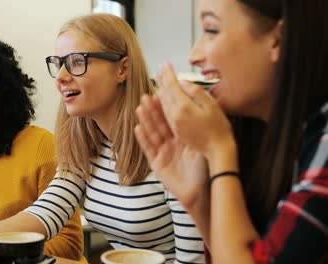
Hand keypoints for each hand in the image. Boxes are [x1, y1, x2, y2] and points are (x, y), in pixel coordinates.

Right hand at [135, 94, 208, 208]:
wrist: (202, 192)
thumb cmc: (206, 168)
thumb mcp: (202, 144)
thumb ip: (195, 128)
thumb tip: (196, 108)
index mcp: (183, 138)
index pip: (172, 118)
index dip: (165, 106)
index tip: (159, 92)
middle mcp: (172, 144)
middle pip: (160, 124)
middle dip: (152, 110)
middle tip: (146, 96)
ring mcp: (163, 154)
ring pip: (152, 133)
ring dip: (146, 120)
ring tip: (140, 107)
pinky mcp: (157, 164)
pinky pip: (149, 149)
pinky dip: (143, 139)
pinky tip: (137, 128)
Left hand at [154, 62, 235, 162]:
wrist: (218, 151)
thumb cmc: (219, 128)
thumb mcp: (212, 106)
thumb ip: (196, 92)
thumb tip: (183, 82)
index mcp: (184, 108)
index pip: (173, 86)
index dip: (168, 74)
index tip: (165, 64)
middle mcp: (175, 116)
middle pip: (165, 94)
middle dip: (162, 80)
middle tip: (158, 69)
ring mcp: (174, 124)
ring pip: (163, 104)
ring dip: (159, 91)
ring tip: (157, 81)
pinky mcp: (176, 131)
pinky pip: (165, 114)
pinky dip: (162, 104)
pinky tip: (161, 100)